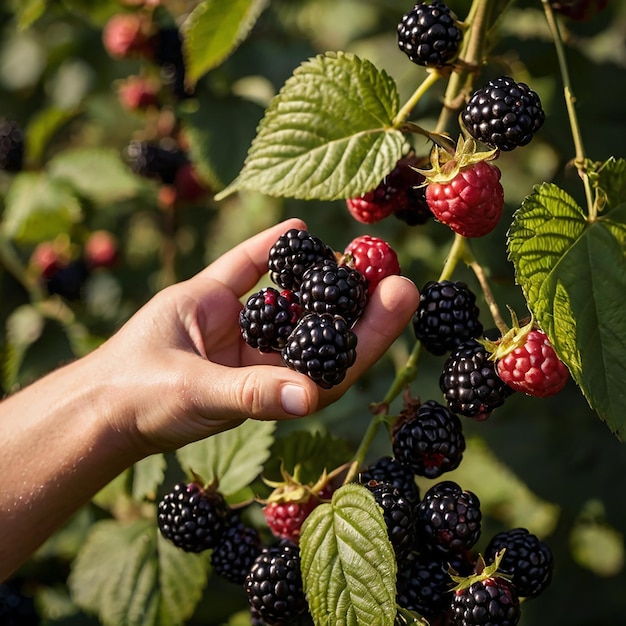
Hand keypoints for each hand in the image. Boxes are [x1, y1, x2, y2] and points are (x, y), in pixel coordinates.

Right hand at [93, 218, 419, 454]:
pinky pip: (245, 269)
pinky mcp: (215, 300)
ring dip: (320, 272)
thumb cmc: (157, 408)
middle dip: (358, 298)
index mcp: (280, 385)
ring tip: (354, 245)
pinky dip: (266, 250)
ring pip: (291, 294)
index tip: (403, 294)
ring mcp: (245, 326)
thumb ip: (255, 393)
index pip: (339, 359)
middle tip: (392, 264)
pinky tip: (292, 228)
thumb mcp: (207, 398)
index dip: (374, 329)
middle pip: (325, 324)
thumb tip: (309, 398)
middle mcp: (271, 356)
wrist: (105, 393)